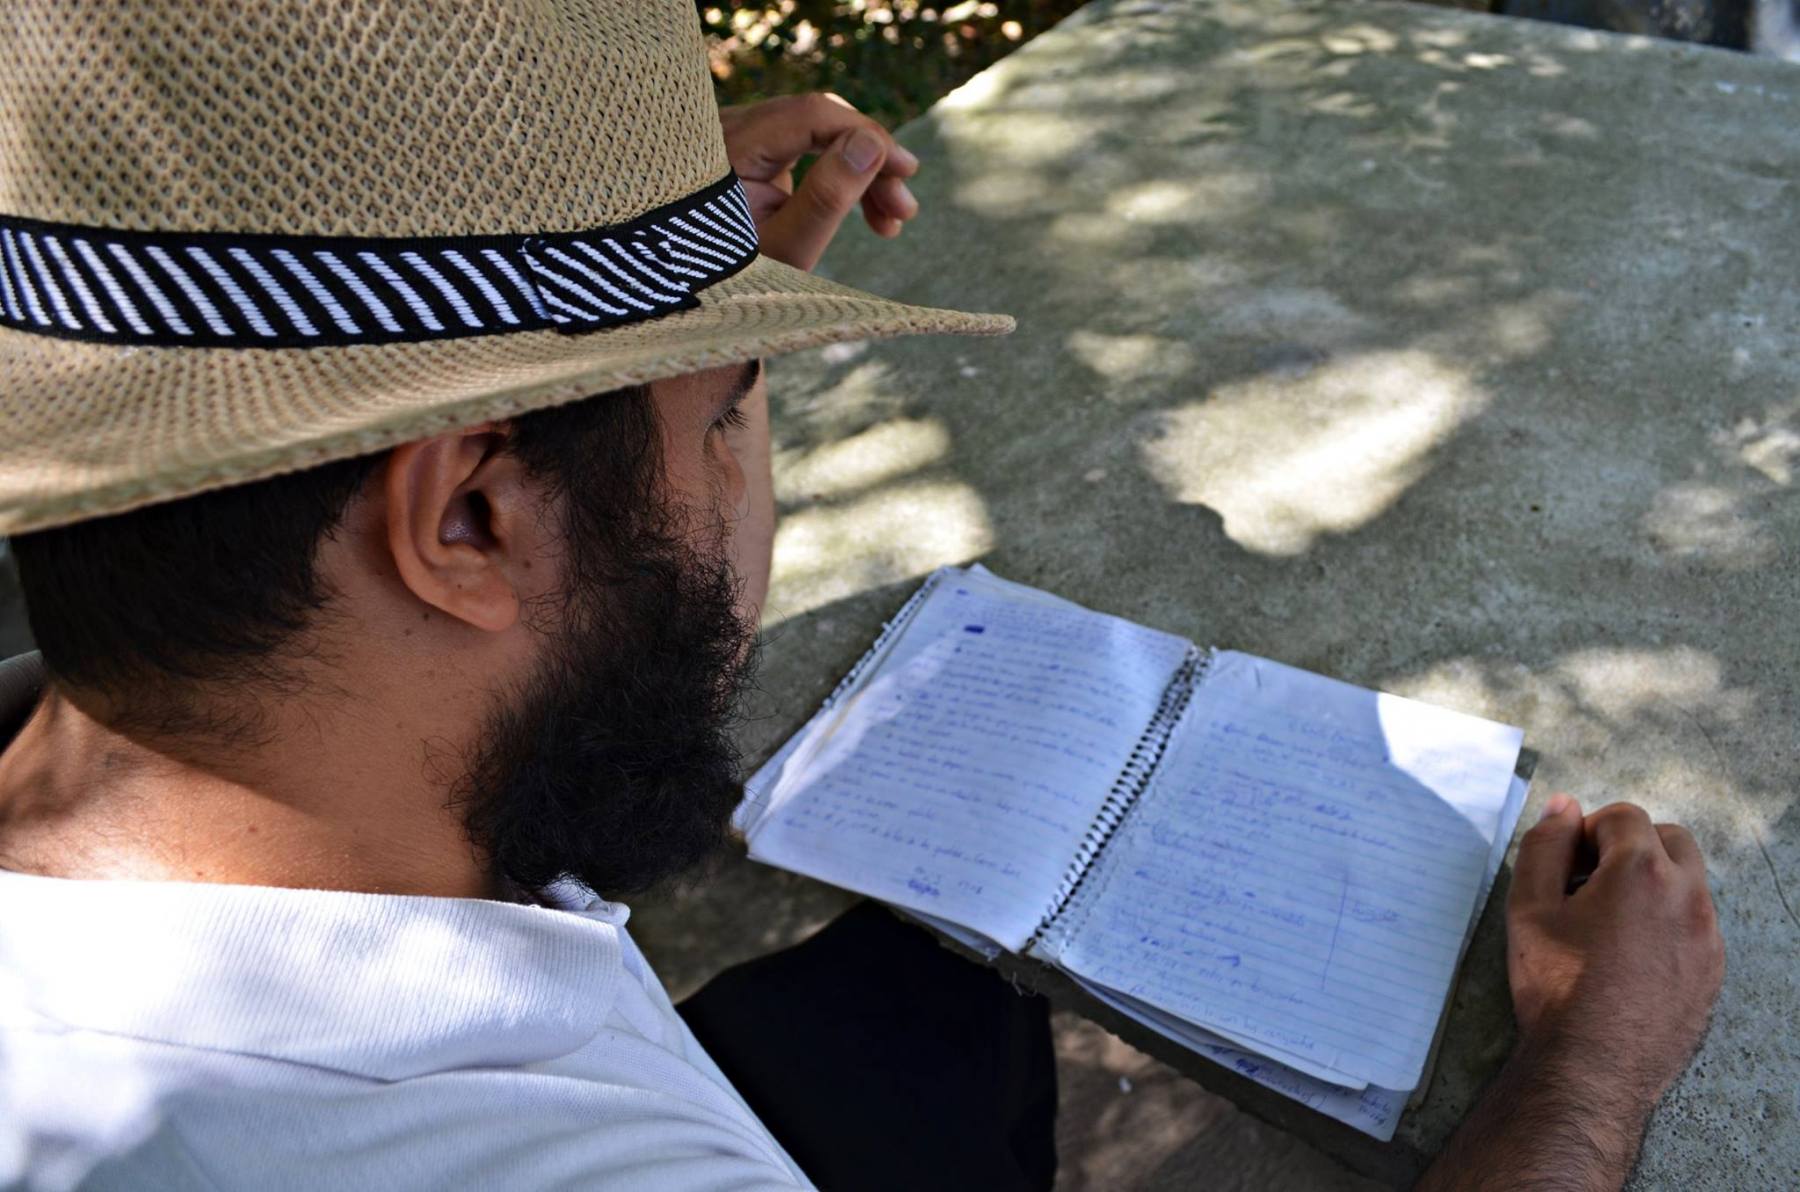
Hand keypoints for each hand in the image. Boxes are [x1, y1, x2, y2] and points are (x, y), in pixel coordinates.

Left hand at [719, 93, 920, 270]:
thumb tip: (872, 144)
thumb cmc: (736, 280)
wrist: (696, 297)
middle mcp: (728, 128)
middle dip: (869, 158)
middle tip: (904, 210)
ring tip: (892, 220)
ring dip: (859, 169)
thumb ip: (826, 197)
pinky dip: (837, 173)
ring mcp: (738, 135)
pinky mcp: (749, 149)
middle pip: (817, 121)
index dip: (867, 135)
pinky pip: (804, 146)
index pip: (810, 115)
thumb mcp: (787, 249)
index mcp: (730, 148)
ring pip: (816, 133)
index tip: (908, 171)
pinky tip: (870, 211)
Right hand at [1507, 795, 1723, 1110]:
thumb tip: (1564, 806)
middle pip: (1669, 839)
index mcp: (1642, 871)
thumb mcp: (1529, 908)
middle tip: (1589, 882)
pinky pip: (1696, 923)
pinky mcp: (1712, 971)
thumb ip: (1545, 846)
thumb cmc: (1555, 985)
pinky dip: (1667, 920)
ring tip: (1608, 921)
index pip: (1623, 817)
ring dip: (1652, 882)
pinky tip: (1629, 954)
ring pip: (1688, 881)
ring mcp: (1707, 936)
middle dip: (1629, 847)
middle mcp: (1688, 896)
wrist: (1592, 1067)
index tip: (1566, 863)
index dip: (1587, 831)